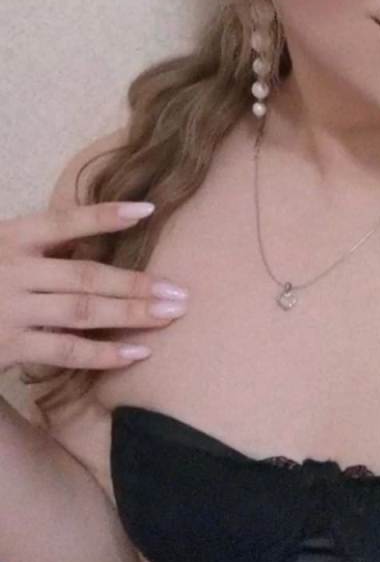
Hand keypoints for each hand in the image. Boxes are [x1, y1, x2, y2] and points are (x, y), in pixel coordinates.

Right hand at [0, 202, 188, 375]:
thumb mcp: (2, 248)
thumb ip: (42, 244)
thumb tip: (99, 229)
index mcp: (9, 238)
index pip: (64, 222)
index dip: (105, 215)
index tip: (148, 208)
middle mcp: (11, 271)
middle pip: (86, 276)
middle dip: (137, 283)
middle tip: (180, 291)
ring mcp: (10, 311)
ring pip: (82, 312)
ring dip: (131, 314)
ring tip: (169, 314)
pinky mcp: (8, 347)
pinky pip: (65, 350)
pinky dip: (104, 353)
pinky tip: (137, 352)